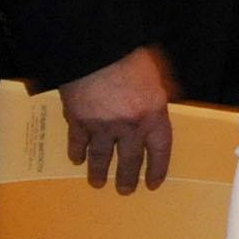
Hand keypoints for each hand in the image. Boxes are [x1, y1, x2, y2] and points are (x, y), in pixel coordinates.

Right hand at [62, 45, 175, 195]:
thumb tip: (162, 104)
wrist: (97, 48)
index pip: (159, 150)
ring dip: (99, 171)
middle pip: (130, 159)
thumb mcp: (157, 74)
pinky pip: (77, 141)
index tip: (153, 183)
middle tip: (125, 190)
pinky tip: (76, 159)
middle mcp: (129, 126)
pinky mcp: (78, 119)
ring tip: (97, 183)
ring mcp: (102, 125)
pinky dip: (77, 151)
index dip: (157, 169)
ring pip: (101, 156)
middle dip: (127, 177)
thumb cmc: (130, 57)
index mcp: (153, 114)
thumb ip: (159, 94)